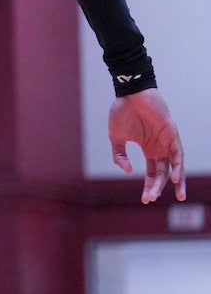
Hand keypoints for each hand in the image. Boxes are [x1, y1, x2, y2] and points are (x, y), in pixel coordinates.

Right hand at [109, 88, 185, 202]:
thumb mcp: (116, 138)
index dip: (148, 186)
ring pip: (175, 166)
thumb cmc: (122, 112)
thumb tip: (128, 171)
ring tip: (177, 196)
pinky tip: (175, 178)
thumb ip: (119, 156)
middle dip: (157, 188)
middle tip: (150, 199)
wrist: (129, 93)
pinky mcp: (172, 134)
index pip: (151, 173)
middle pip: (163, 173)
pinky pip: (178, 154)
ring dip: (176, 182)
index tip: (144, 199)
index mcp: (149, 149)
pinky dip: (178, 166)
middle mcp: (160, 148)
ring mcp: (167, 141)